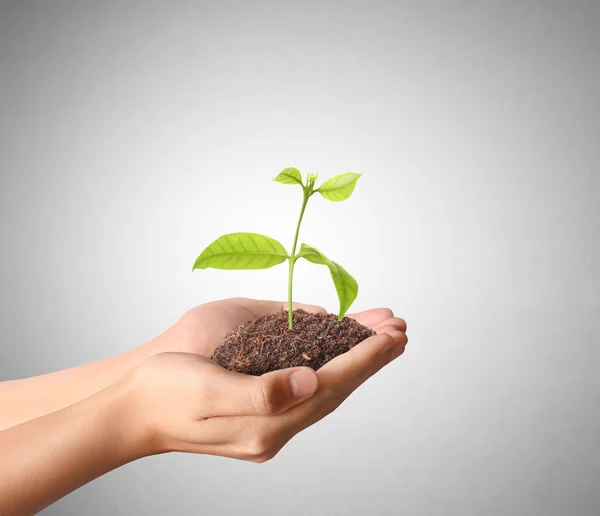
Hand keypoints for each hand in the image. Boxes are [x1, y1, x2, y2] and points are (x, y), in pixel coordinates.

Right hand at [121, 301, 406, 461]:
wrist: (134, 413)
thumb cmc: (165, 394)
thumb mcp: (209, 391)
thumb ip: (262, 392)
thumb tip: (312, 382)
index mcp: (266, 424)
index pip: (330, 386)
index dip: (363, 359)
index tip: (392, 337)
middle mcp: (275, 429)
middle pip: (336, 389)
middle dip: (369, 361)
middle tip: (399, 333)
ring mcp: (269, 425)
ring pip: (325, 390)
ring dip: (354, 365)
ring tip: (380, 342)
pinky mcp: (261, 415)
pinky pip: (307, 390)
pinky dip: (329, 369)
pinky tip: (337, 358)